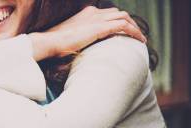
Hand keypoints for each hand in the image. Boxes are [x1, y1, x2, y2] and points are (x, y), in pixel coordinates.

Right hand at [29, 6, 145, 60]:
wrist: (49, 42)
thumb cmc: (56, 46)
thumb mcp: (71, 40)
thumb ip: (81, 41)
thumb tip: (83, 52)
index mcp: (86, 14)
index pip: (108, 13)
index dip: (119, 21)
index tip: (125, 32)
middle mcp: (93, 13)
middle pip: (118, 12)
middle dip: (130, 22)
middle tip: (137, 35)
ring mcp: (97, 19)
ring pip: (124, 17)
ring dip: (135, 27)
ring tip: (141, 39)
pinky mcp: (100, 27)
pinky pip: (123, 26)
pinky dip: (134, 32)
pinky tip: (140, 40)